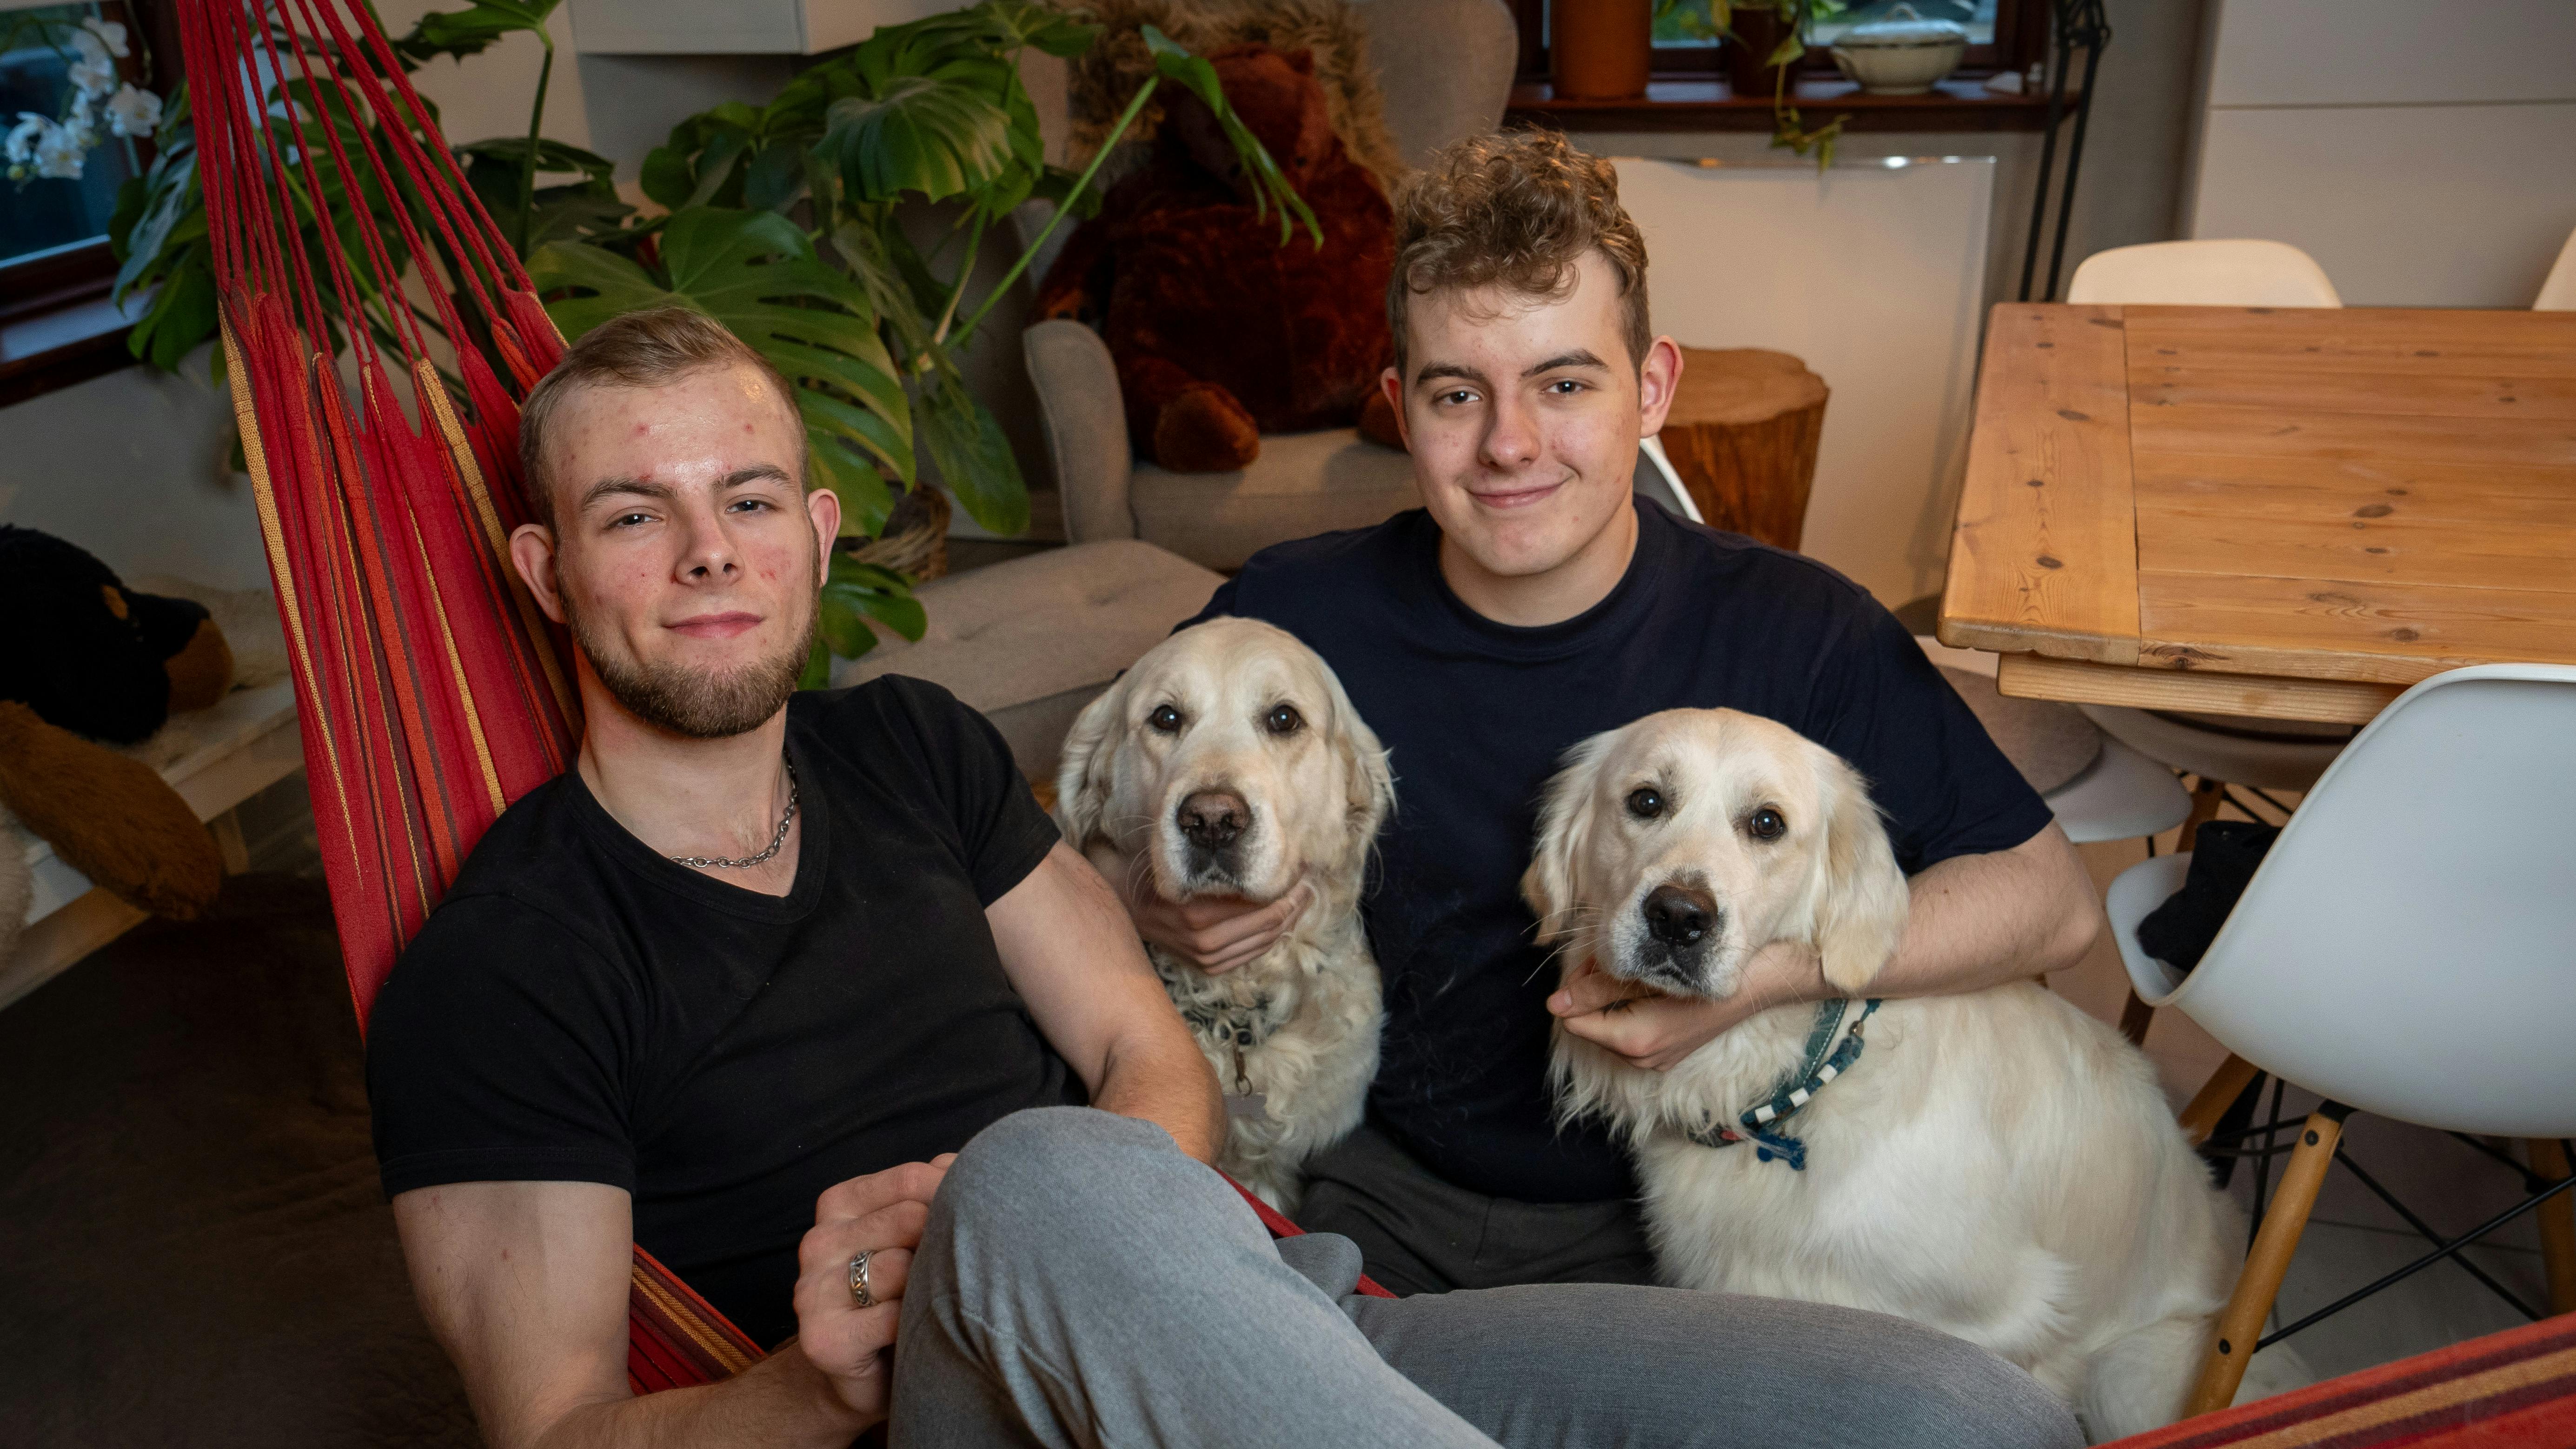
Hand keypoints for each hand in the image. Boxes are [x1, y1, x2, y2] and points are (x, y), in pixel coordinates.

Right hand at [792, 1155, 952, 1421]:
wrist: (864, 1378)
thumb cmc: (903, 1295)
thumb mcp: (915, 1233)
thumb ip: (934, 1192)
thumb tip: (963, 1163)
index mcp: (840, 1204)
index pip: (910, 1179)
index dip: (954, 1196)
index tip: (983, 1218)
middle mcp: (818, 1242)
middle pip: (909, 1219)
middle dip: (946, 1243)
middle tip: (964, 1270)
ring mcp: (813, 1291)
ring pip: (901, 1268)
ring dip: (932, 1287)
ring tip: (939, 1303)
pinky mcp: (823, 1338)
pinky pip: (893, 1318)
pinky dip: (918, 1325)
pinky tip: (919, 1333)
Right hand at [1124, 877, 1313, 973]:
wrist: (1128, 908)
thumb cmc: (1159, 878)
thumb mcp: (1186, 865)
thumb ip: (1219, 868)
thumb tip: (1266, 858)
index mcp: (1200, 916)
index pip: (1265, 906)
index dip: (1291, 888)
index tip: (1306, 869)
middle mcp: (1206, 943)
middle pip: (1271, 925)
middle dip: (1296, 903)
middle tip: (1311, 882)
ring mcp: (1209, 959)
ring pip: (1266, 942)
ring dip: (1290, 920)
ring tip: (1303, 898)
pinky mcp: (1209, 967)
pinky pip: (1253, 953)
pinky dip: (1272, 936)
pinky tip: (1282, 919)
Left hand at [1547, 941, 1826, 1071]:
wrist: (1763, 982)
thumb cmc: (1708, 971)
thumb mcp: (1649, 976)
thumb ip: (1599, 989)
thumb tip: (1555, 1003)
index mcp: (1636, 1042)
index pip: (1574, 1021)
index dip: (1575, 990)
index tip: (1595, 961)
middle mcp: (1644, 1059)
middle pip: (1590, 1025)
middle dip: (1592, 994)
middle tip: (1615, 960)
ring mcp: (1659, 1058)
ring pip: (1610, 1026)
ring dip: (1611, 999)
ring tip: (1635, 971)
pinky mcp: (1670, 1050)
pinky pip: (1632, 1030)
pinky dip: (1629, 1008)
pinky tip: (1648, 986)